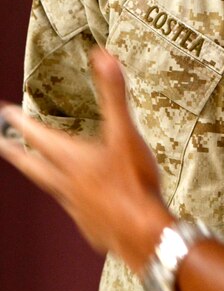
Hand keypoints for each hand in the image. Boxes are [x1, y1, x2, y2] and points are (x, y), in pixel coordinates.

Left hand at [0, 49, 172, 272]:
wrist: (143, 233)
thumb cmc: (133, 183)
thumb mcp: (126, 133)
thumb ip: (114, 95)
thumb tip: (104, 58)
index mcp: (72, 159)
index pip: (39, 137)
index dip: (21, 123)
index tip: (5, 113)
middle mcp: (67, 183)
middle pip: (34, 166)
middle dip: (17, 153)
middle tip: (2, 145)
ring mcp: (77, 207)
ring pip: (52, 188)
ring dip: (42, 175)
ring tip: (40, 170)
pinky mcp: (91, 226)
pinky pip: (75, 209)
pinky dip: (72, 200)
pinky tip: (82, 201)